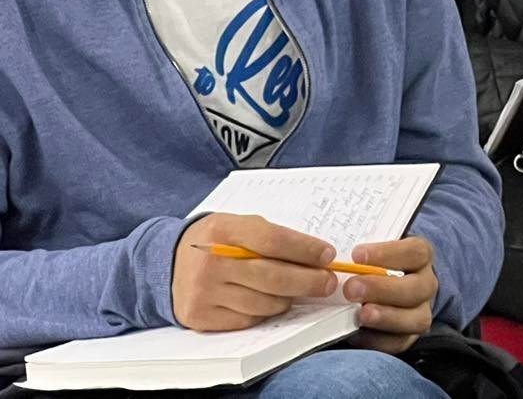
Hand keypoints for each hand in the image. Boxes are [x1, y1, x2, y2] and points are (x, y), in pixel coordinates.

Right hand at [172, 214, 336, 331]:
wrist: (169, 263)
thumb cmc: (217, 241)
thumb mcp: (239, 225)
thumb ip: (272, 237)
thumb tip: (315, 256)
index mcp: (224, 230)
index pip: (273, 241)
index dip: (305, 249)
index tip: (328, 255)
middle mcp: (211, 262)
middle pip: (272, 276)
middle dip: (309, 281)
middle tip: (328, 282)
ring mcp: (203, 292)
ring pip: (263, 303)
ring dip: (288, 298)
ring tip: (297, 291)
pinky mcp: (200, 317)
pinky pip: (247, 320)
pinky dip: (265, 313)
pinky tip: (270, 302)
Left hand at [343, 236, 437, 353]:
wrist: (385, 288)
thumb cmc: (373, 266)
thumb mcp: (372, 254)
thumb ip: (361, 257)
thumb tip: (334, 258)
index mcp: (421, 257)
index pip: (415, 252)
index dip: (387, 253)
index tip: (356, 255)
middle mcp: (426, 285)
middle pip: (416, 288)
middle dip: (382, 289)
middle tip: (351, 288)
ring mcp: (421, 312)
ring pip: (416, 318)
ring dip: (386, 317)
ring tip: (360, 315)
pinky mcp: (408, 337)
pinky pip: (399, 343)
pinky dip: (378, 341)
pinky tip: (357, 334)